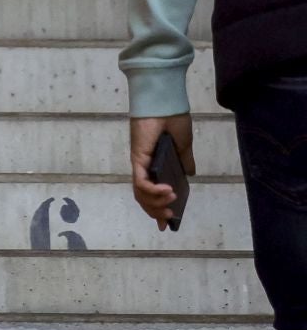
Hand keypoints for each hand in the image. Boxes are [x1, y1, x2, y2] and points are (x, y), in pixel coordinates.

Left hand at [131, 113, 194, 228]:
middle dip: (155, 212)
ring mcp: (139, 163)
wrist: (166, 103)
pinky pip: (141, 180)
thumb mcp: (183, 145)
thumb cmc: (173, 121)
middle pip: (143, 197)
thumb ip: (185, 160)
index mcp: (154, 165)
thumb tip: (190, 174)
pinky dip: (152, 190)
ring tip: (170, 206)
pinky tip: (167, 191)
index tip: (165, 226)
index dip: (156, 209)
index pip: (150, 192)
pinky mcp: (138, 157)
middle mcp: (143, 166)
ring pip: (140, 192)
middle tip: (169, 219)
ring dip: (155, 204)